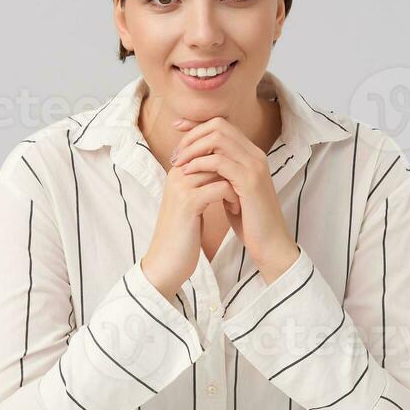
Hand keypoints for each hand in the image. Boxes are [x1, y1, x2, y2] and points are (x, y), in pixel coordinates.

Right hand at [139, 138, 239, 306]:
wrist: (166, 262)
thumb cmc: (182, 234)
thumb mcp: (191, 203)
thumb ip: (202, 183)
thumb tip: (224, 168)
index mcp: (177, 171)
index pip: (206, 147)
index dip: (227, 161)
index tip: (238, 179)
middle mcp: (177, 174)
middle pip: (213, 153)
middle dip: (233, 170)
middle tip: (243, 187)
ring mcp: (181, 187)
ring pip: (219, 168)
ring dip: (235, 182)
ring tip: (239, 198)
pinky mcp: (189, 202)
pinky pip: (221, 187)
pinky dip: (233, 196)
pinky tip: (234, 209)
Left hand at [171, 116, 299, 289]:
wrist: (269, 244)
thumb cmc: (249, 220)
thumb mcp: (231, 190)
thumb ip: (221, 173)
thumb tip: (198, 161)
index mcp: (251, 155)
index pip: (221, 125)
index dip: (197, 124)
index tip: (176, 128)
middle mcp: (255, 155)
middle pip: (219, 125)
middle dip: (192, 135)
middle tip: (176, 153)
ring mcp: (254, 166)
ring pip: (218, 138)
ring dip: (193, 148)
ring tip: (178, 163)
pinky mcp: (250, 181)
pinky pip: (219, 161)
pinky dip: (200, 164)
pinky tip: (187, 173)